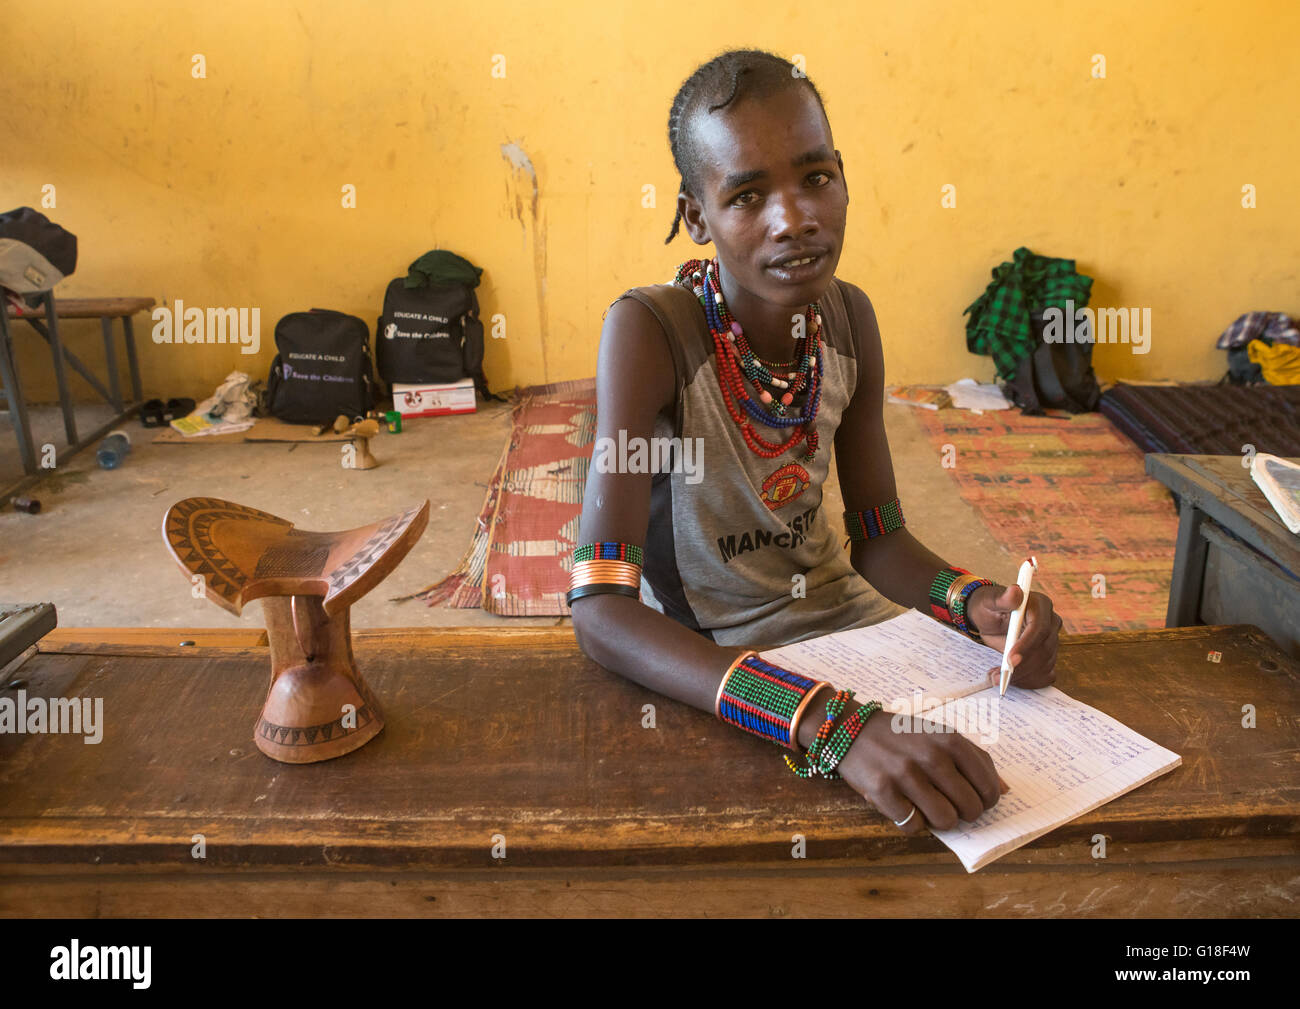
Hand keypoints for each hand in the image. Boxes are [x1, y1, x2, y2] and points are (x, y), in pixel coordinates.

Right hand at [835, 700, 1006, 835]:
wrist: (850, 728)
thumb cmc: (901, 736)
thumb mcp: (940, 735)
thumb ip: (974, 759)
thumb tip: (1006, 791)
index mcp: (950, 740)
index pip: (989, 787)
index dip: (986, 802)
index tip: (974, 800)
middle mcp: (931, 756)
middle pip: (970, 808)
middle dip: (962, 813)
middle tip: (947, 804)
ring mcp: (905, 773)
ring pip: (945, 820)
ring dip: (938, 820)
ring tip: (926, 806)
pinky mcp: (881, 790)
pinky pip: (913, 825)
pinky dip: (912, 823)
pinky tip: (904, 806)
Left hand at [966, 584, 1061, 687]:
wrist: (989, 617)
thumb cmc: (988, 606)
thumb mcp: (989, 601)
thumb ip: (1002, 599)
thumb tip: (1015, 591)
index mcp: (1040, 606)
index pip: (1039, 629)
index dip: (1026, 646)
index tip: (1009, 660)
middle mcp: (1051, 623)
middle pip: (1044, 651)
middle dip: (1022, 667)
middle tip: (999, 676)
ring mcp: (1052, 640)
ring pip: (1044, 665)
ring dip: (1022, 676)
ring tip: (997, 678)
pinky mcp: (1047, 655)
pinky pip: (1045, 673)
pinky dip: (1029, 681)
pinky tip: (1012, 681)